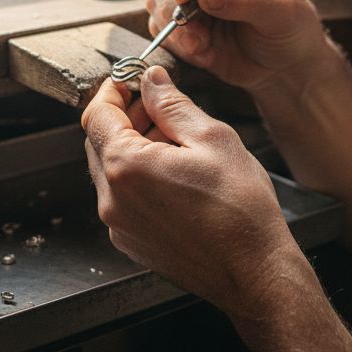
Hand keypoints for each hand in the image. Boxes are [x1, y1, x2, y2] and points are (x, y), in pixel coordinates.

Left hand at [81, 67, 302, 317]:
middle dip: (124, 118)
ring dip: (132, 147)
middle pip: (99, 142)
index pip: (97, 115)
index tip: (128, 79)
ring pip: (110, 171)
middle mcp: (112, 200)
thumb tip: (151, 80)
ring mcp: (119, 225)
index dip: (111, 90)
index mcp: (126, 167)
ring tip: (175, 141)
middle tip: (157, 105)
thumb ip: (172, 105)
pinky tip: (174, 174)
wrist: (254, 271)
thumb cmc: (239, 208)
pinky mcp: (131, 242)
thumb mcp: (211, 138)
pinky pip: (123, 198)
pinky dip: (138, 178)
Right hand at [147, 0, 329, 93]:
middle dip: (174, 4)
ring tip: (204, 46)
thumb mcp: (281, 12)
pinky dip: (175, 43)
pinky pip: (158, 26)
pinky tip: (204, 53)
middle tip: (193, 33)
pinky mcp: (179, 19)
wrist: (284, 65)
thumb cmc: (291, 28)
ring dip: (174, 28)